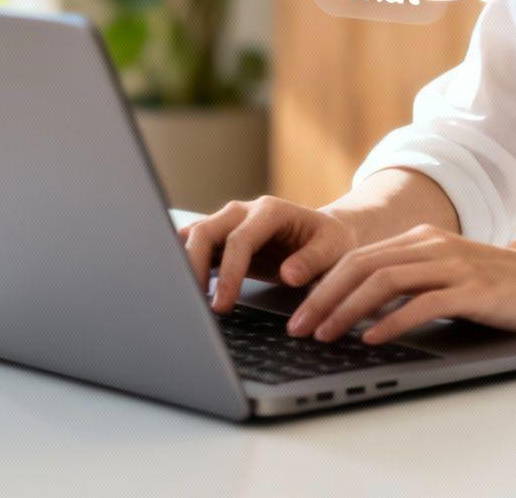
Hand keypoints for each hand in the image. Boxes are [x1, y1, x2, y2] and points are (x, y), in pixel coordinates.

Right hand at [178, 196, 359, 312]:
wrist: (326, 234)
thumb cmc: (331, 242)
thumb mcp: (333, 250)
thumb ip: (313, 260)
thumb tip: (289, 274)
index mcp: (271, 211)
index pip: (240, 240)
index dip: (229, 272)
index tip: (223, 303)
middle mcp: (245, 211)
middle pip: (206, 231)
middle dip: (194, 266)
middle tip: (194, 303)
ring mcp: (231, 222)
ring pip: (195, 235)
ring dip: (185, 264)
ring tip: (184, 298)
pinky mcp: (224, 237)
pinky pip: (197, 245)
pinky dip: (185, 261)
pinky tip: (182, 285)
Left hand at [287, 225, 515, 344]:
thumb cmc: (501, 289)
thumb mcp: (448, 277)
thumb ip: (411, 284)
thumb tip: (360, 312)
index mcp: (421, 239)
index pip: (357, 258)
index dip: (321, 285)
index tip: (297, 314)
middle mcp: (432, 245)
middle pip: (360, 266)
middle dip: (322, 298)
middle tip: (298, 328)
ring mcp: (452, 264)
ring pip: (383, 281)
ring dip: (346, 310)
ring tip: (325, 335)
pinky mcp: (472, 289)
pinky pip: (421, 303)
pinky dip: (390, 321)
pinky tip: (372, 338)